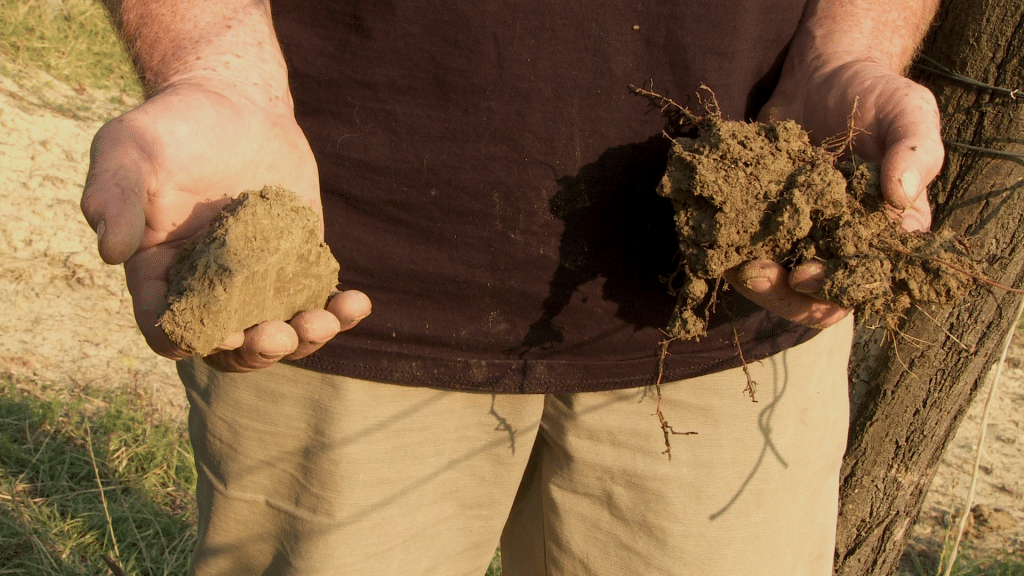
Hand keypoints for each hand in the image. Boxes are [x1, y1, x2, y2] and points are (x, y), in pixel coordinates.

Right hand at [81, 83, 370, 371]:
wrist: (234, 105)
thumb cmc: (172, 127)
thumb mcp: (130, 149)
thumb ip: (115, 194)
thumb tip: (110, 250)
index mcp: (159, 277)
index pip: (168, 330)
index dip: (193, 342)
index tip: (223, 331)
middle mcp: (209, 291)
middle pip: (231, 348)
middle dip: (257, 351)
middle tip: (277, 333)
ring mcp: (258, 283)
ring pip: (280, 334)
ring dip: (305, 339)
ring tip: (325, 320)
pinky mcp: (298, 266)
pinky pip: (318, 301)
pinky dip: (339, 311)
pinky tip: (357, 301)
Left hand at [727, 60, 943, 326]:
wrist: (825, 74)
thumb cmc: (876, 95)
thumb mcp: (907, 111)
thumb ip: (915, 151)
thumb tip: (902, 195)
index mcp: (887, 234)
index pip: (865, 281)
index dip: (834, 289)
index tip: (804, 274)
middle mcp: (844, 245)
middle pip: (817, 298)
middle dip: (784, 297)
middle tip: (756, 274)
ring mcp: (803, 236)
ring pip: (778, 285)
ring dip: (755, 284)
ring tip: (734, 265)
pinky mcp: (766, 222)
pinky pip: (747, 251)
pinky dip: (728, 254)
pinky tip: (711, 243)